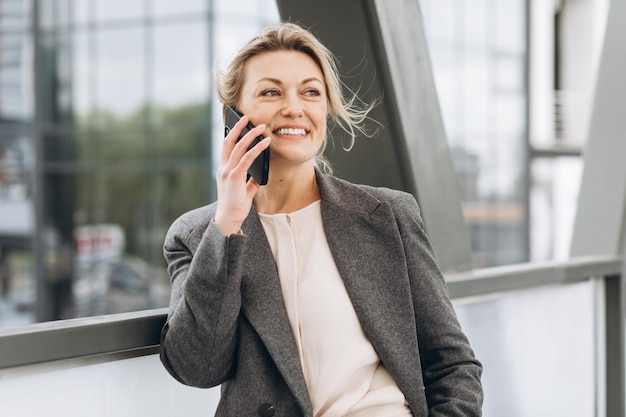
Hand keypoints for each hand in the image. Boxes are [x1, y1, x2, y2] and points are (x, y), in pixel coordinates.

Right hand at [214, 115, 270, 234]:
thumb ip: (250, 181)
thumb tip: (259, 175)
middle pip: (229, 141)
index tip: (240, 124)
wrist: (228, 219)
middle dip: (238, 127)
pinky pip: (247, 158)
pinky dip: (257, 148)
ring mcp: (228, 171)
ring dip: (251, 134)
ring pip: (239, 146)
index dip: (231, 133)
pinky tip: (265, 142)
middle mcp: (223, 168)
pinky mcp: (235, 177)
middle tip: (247, 117)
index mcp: (224, 169)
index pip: (226, 146)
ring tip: (261, 127)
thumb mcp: (244, 190)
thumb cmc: (235, 206)